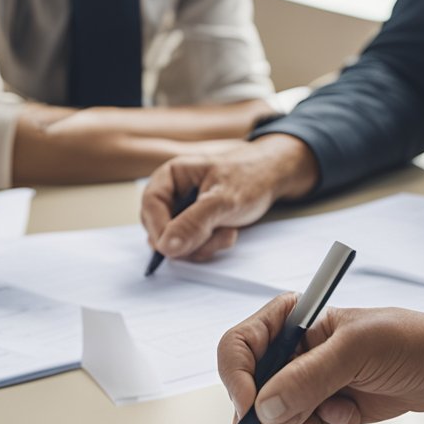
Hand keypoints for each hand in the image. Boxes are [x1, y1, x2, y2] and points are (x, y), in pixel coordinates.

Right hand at [140, 134, 317, 262]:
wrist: (274, 177)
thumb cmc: (250, 176)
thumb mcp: (224, 199)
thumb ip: (194, 222)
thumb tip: (166, 246)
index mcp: (171, 176)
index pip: (149, 205)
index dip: (159, 229)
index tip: (174, 246)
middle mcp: (172, 195)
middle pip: (159, 229)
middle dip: (188, 240)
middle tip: (214, 236)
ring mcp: (182, 213)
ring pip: (175, 243)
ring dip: (202, 246)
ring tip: (227, 231)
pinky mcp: (195, 227)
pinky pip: (190, 247)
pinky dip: (209, 247)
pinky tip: (227, 233)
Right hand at [217, 297, 423, 423]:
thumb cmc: (422, 343)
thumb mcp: (360, 353)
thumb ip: (307, 378)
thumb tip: (264, 409)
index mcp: (297, 318)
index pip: (240, 345)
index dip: (237, 378)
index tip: (251, 409)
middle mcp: (299, 347)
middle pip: (253, 386)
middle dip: (277, 409)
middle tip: (306, 418)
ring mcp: (314, 377)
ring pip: (277, 414)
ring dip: (307, 422)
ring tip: (345, 411)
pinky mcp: (331, 402)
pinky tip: (356, 414)